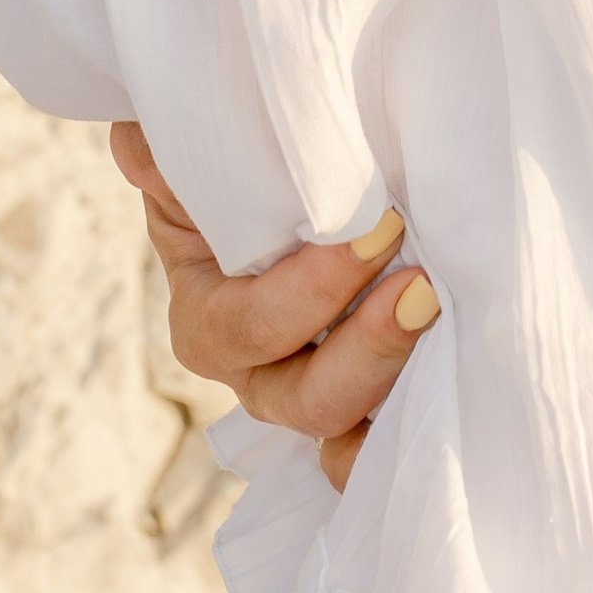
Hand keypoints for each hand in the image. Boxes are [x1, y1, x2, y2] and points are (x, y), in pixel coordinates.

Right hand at [113, 121, 439, 492]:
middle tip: (421, 286)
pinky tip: (450, 388)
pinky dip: (405, 434)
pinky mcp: (365, 404)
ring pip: (350, 428)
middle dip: (368, 347)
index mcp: (209, 320)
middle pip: (309, 398)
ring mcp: (313, 396)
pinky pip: (376, 448)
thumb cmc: (244, 176)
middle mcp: (258, 374)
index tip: (379, 228)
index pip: (254, 326)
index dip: (314, 290)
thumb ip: (172, 160)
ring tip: (443, 312)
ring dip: (398, 377)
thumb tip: (142, 144)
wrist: (292, 195)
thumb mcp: (197, 166)